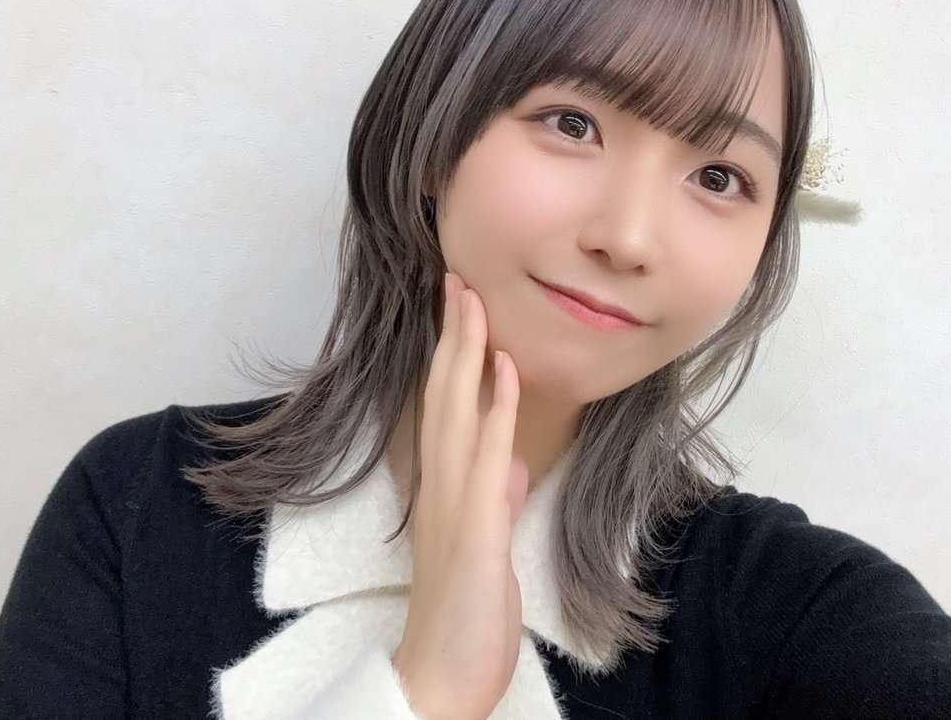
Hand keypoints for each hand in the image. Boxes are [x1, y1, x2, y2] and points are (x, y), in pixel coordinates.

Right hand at [391, 271, 529, 719]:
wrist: (442, 672)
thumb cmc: (464, 608)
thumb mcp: (486, 543)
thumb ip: (495, 498)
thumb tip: (511, 463)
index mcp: (442, 485)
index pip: (443, 405)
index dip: (450, 353)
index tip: (459, 305)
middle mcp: (439, 483)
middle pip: (443, 393)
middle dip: (452, 333)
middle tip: (458, 278)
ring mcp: (453, 503)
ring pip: (457, 410)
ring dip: (467, 352)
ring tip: (474, 300)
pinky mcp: (474, 529)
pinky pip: (485, 457)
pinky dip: (495, 410)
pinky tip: (505, 370)